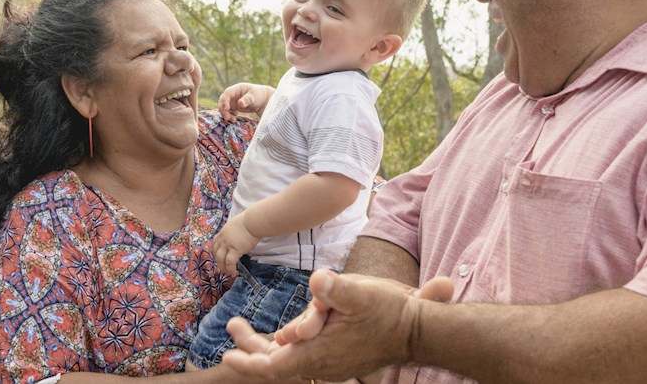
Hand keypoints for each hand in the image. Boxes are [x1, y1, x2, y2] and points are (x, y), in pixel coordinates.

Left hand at [212, 212, 259, 276]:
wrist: (253, 222)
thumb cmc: (249, 221)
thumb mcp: (237, 225)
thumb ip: (234, 232)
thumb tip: (239, 238)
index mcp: (223, 232)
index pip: (215, 243)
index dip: (216, 251)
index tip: (218, 257)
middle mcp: (223, 239)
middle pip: (216, 253)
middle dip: (218, 261)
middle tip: (223, 267)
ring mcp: (228, 245)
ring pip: (220, 259)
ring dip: (223, 267)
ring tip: (228, 273)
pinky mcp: (235, 250)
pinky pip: (229, 262)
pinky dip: (230, 269)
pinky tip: (234, 273)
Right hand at [219, 83, 275, 120]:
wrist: (263, 101)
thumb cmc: (259, 96)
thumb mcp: (254, 97)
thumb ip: (247, 100)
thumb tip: (240, 104)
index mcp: (237, 89)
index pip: (227, 93)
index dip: (225, 100)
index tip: (226, 108)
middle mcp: (233, 94)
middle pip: (222, 100)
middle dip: (223, 109)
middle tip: (228, 118)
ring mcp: (233, 100)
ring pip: (224, 107)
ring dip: (225, 114)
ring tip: (233, 120)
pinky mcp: (234, 106)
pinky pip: (227, 111)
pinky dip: (229, 115)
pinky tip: (234, 119)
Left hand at [221, 270, 453, 381]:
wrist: (419, 331)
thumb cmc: (391, 312)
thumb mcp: (362, 293)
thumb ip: (335, 288)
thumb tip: (317, 279)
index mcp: (320, 353)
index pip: (275, 367)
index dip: (249, 364)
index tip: (227, 357)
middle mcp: (322, 365)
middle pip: (277, 363)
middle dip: (250, 349)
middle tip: (232, 327)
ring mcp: (331, 364)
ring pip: (290, 359)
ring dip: (267, 345)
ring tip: (243, 326)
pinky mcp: (339, 358)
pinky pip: (305, 357)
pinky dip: (289, 344)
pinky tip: (286, 330)